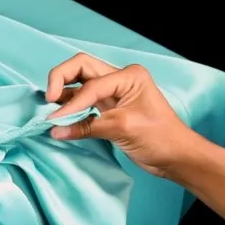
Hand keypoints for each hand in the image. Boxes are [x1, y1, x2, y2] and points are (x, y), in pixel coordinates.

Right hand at [46, 53, 199, 176]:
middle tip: (48, 98)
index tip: (55, 119)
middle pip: (80, 67)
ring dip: (62, 91)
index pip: (91, 85)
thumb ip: (86, 127)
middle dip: (60, 79)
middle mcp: (118, 78)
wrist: (177, 157)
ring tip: (49, 108)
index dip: (71, 102)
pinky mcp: (107, 107)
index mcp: (128, 76)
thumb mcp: (122, 129)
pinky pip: (82, 100)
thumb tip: (54, 130)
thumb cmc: (159, 138)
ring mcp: (112, 92)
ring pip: (79, 81)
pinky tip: (59, 116)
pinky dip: (69, 106)